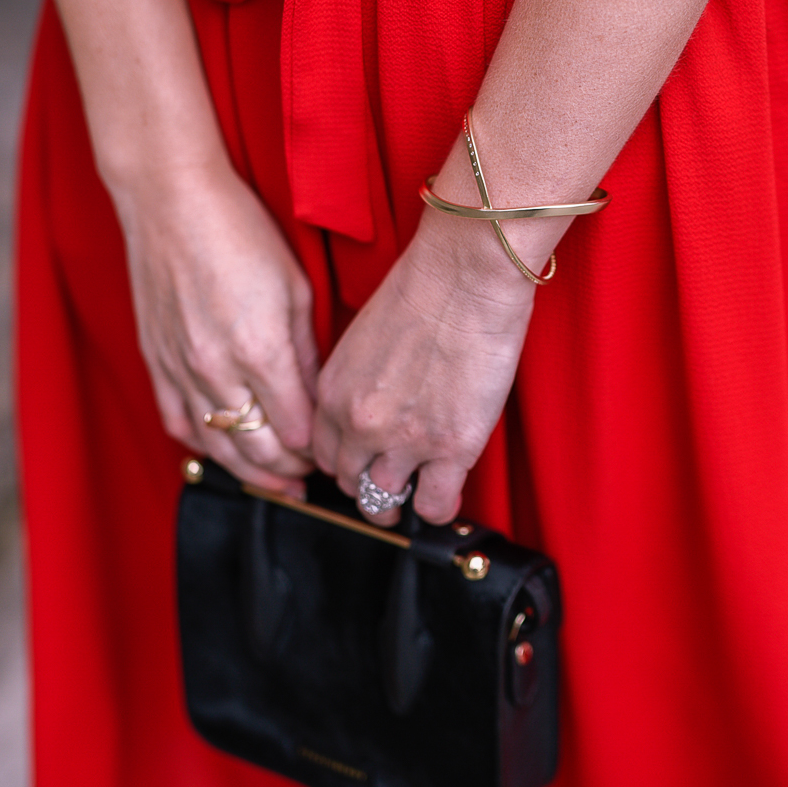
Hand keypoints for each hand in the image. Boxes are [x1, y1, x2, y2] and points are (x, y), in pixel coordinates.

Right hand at [111, 162, 317, 493]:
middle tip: (313, 478)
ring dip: (251, 472)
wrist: (170, 199)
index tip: (334, 451)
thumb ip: (307, 352)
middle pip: (258, 449)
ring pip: (217, 447)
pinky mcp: (156, 361)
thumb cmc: (240, 232)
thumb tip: (318, 398)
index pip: (296, 429)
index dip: (318, 448)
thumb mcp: (295, 288)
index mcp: (260, 350)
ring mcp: (181, 369)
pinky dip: (204, 446)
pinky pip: (178, 422)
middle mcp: (217, 369)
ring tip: (278, 483)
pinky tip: (224, 454)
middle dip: (290, 470)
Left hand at [312, 224, 535, 524]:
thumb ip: (359, 381)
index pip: (323, 452)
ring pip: (383, 501)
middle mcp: (359, 423)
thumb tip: (373, 407)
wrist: (464, 278)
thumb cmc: (422, 290)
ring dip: (398, 500)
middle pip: (348, 481)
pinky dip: (437, 508)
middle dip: (366, 485)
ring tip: (415, 494)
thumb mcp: (365, 339)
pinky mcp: (450, 448)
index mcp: (334, 392)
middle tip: (388, 482)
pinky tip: (445, 493)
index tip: (360, 463)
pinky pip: (433, 506)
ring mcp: (403, 440)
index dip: (344, 461)